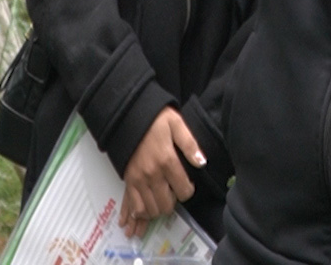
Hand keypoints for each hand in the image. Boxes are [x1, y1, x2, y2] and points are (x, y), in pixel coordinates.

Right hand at [119, 107, 205, 238]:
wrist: (129, 116)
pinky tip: (145, 212)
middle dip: (173, 203)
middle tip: (174, 192)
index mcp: (167, 161)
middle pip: (166, 205)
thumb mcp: (177, 124)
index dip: (189, 190)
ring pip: (149, 210)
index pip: (183, 191)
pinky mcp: (128, 181)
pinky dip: (139, 213)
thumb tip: (202, 163)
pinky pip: (133, 205)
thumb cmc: (155, 120)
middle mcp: (152, 174)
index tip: (188, 184)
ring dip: (158, 209)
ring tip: (162, 200)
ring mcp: (138, 180)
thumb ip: (190, 144)